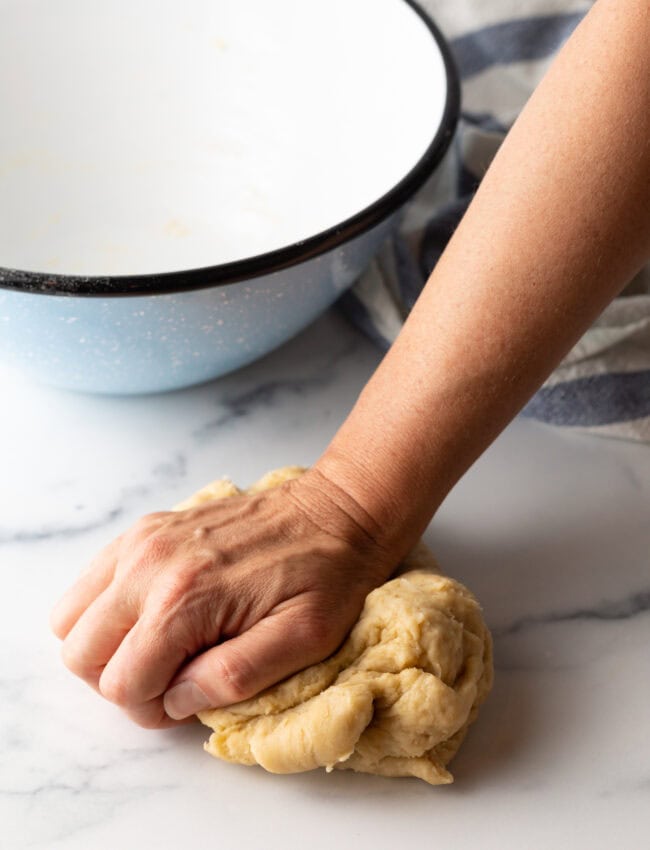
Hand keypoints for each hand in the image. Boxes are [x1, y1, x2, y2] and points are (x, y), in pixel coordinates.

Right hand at [50, 469, 394, 728]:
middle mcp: (149, 564)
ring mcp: (143, 540)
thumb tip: (175, 698)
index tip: (185, 701)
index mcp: (185, 599)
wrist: (336, 510)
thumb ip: (233, 678)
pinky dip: (108, 609)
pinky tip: (154, 613)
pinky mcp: (148, 527)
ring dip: (106, 646)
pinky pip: (91, 581)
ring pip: (73, 617)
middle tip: (170, 678)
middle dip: (119, 681)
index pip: (121, 683)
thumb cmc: (327, 577)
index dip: (149, 709)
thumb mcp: (301, 640)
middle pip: (81, 652)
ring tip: (160, 648)